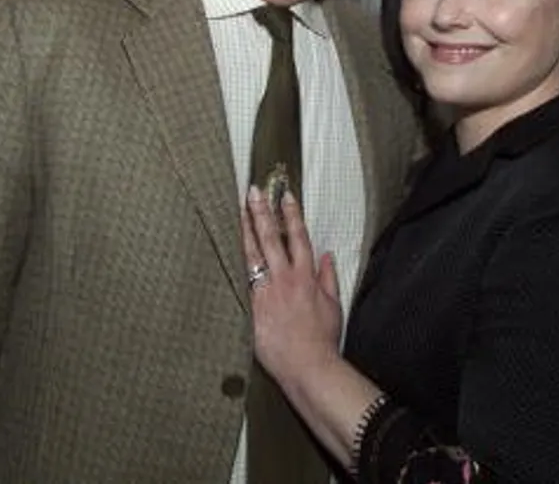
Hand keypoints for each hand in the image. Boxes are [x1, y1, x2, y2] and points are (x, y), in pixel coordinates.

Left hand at [242, 187, 342, 386]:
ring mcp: (266, 293)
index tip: (285, 195)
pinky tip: (225, 249)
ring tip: (238, 211)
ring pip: (253, 254)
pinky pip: (241, 280)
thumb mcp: (333, 305)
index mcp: (306, 276)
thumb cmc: (322, 338)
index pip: (298, 237)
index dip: (292, 214)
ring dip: (246, 230)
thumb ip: (328, 277)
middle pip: (271, 238)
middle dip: (262, 212)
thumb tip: (326, 256)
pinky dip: (234, 263)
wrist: (308, 366)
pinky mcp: (252, 308)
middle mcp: (285, 279)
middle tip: (254, 191)